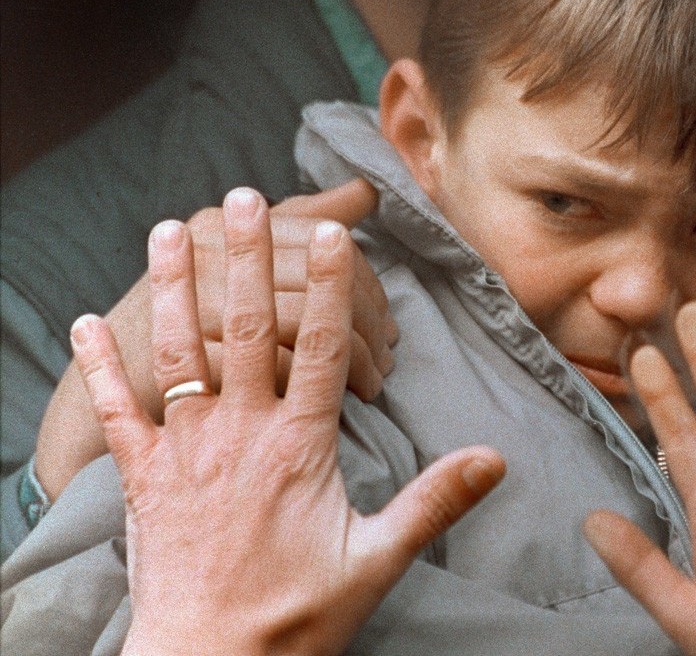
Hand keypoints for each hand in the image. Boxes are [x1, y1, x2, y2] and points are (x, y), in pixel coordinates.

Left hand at [71, 187, 504, 655]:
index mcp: (297, 447)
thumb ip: (434, 500)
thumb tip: (494, 458)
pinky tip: (84, 323)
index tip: (331, 230)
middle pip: (244, 328)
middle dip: (246, 257)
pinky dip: (99, 366)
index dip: (327, 284)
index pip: (317, 346)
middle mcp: (237, 435)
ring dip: (174, 288)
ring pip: (178, 352)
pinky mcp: (142, 480)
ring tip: (170, 230)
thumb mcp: (376, 560)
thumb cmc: (295, 618)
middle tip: (241, 198)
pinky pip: (117, 413)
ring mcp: (183, 452)